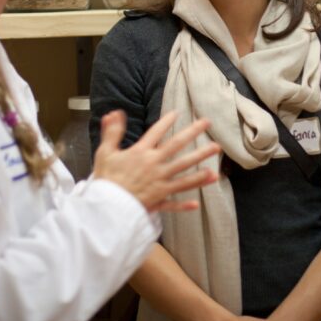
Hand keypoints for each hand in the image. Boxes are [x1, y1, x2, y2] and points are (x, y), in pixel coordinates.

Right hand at [92, 110, 219, 212]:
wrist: (105, 207)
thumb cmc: (105, 180)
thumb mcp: (105, 153)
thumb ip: (111, 133)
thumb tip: (114, 114)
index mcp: (140, 153)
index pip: (155, 132)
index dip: (166, 122)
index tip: (177, 113)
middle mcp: (154, 165)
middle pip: (177, 146)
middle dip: (193, 133)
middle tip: (207, 122)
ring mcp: (159, 183)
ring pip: (184, 171)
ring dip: (201, 161)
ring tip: (216, 152)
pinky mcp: (159, 199)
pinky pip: (174, 202)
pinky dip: (184, 204)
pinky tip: (197, 204)